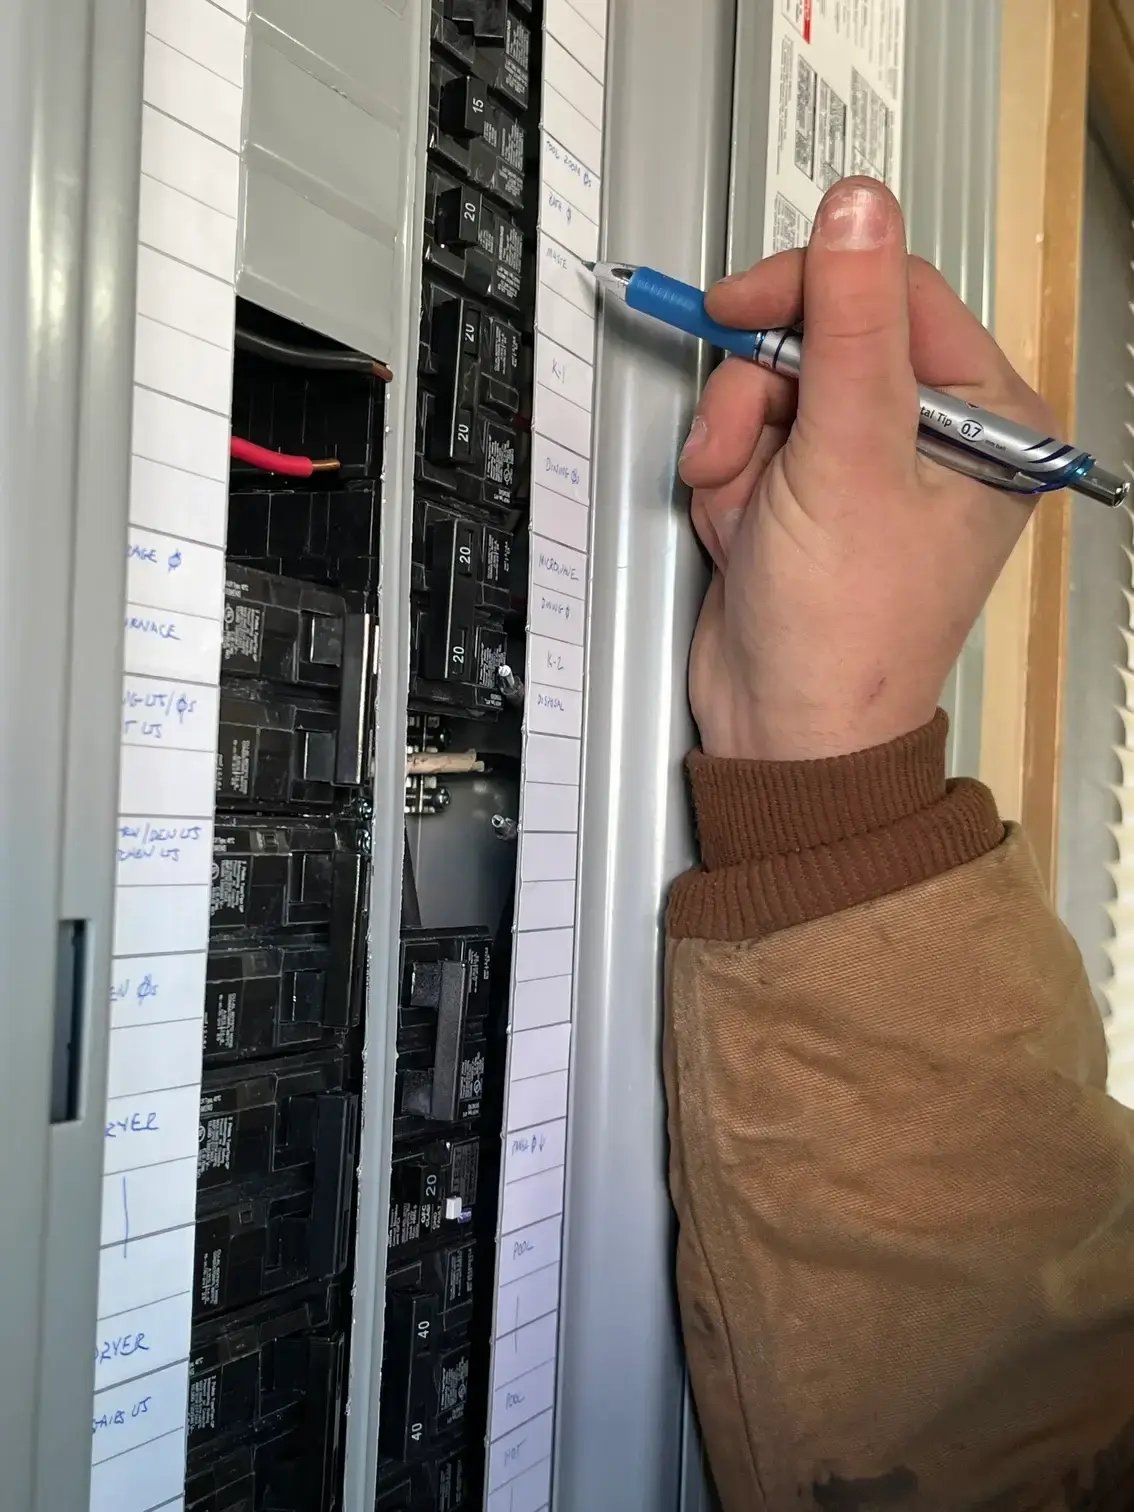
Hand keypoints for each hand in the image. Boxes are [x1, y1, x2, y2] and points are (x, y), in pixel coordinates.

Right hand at [679, 176, 1054, 761]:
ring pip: (772, 384)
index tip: (738, 308)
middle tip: (735, 444)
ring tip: (740, 507)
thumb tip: (860, 205)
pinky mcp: (806, 489)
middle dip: (759, 392)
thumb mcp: (848, 462)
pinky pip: (749, 437)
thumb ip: (849, 326)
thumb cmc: (846, 632)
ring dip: (734, 442)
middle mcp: (931, 431)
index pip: (894, 290)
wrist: (783, 735)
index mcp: (985, 416)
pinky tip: (739, 529)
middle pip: (822, 332)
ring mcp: (863, 461)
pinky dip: (727, 478)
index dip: (808, 289)